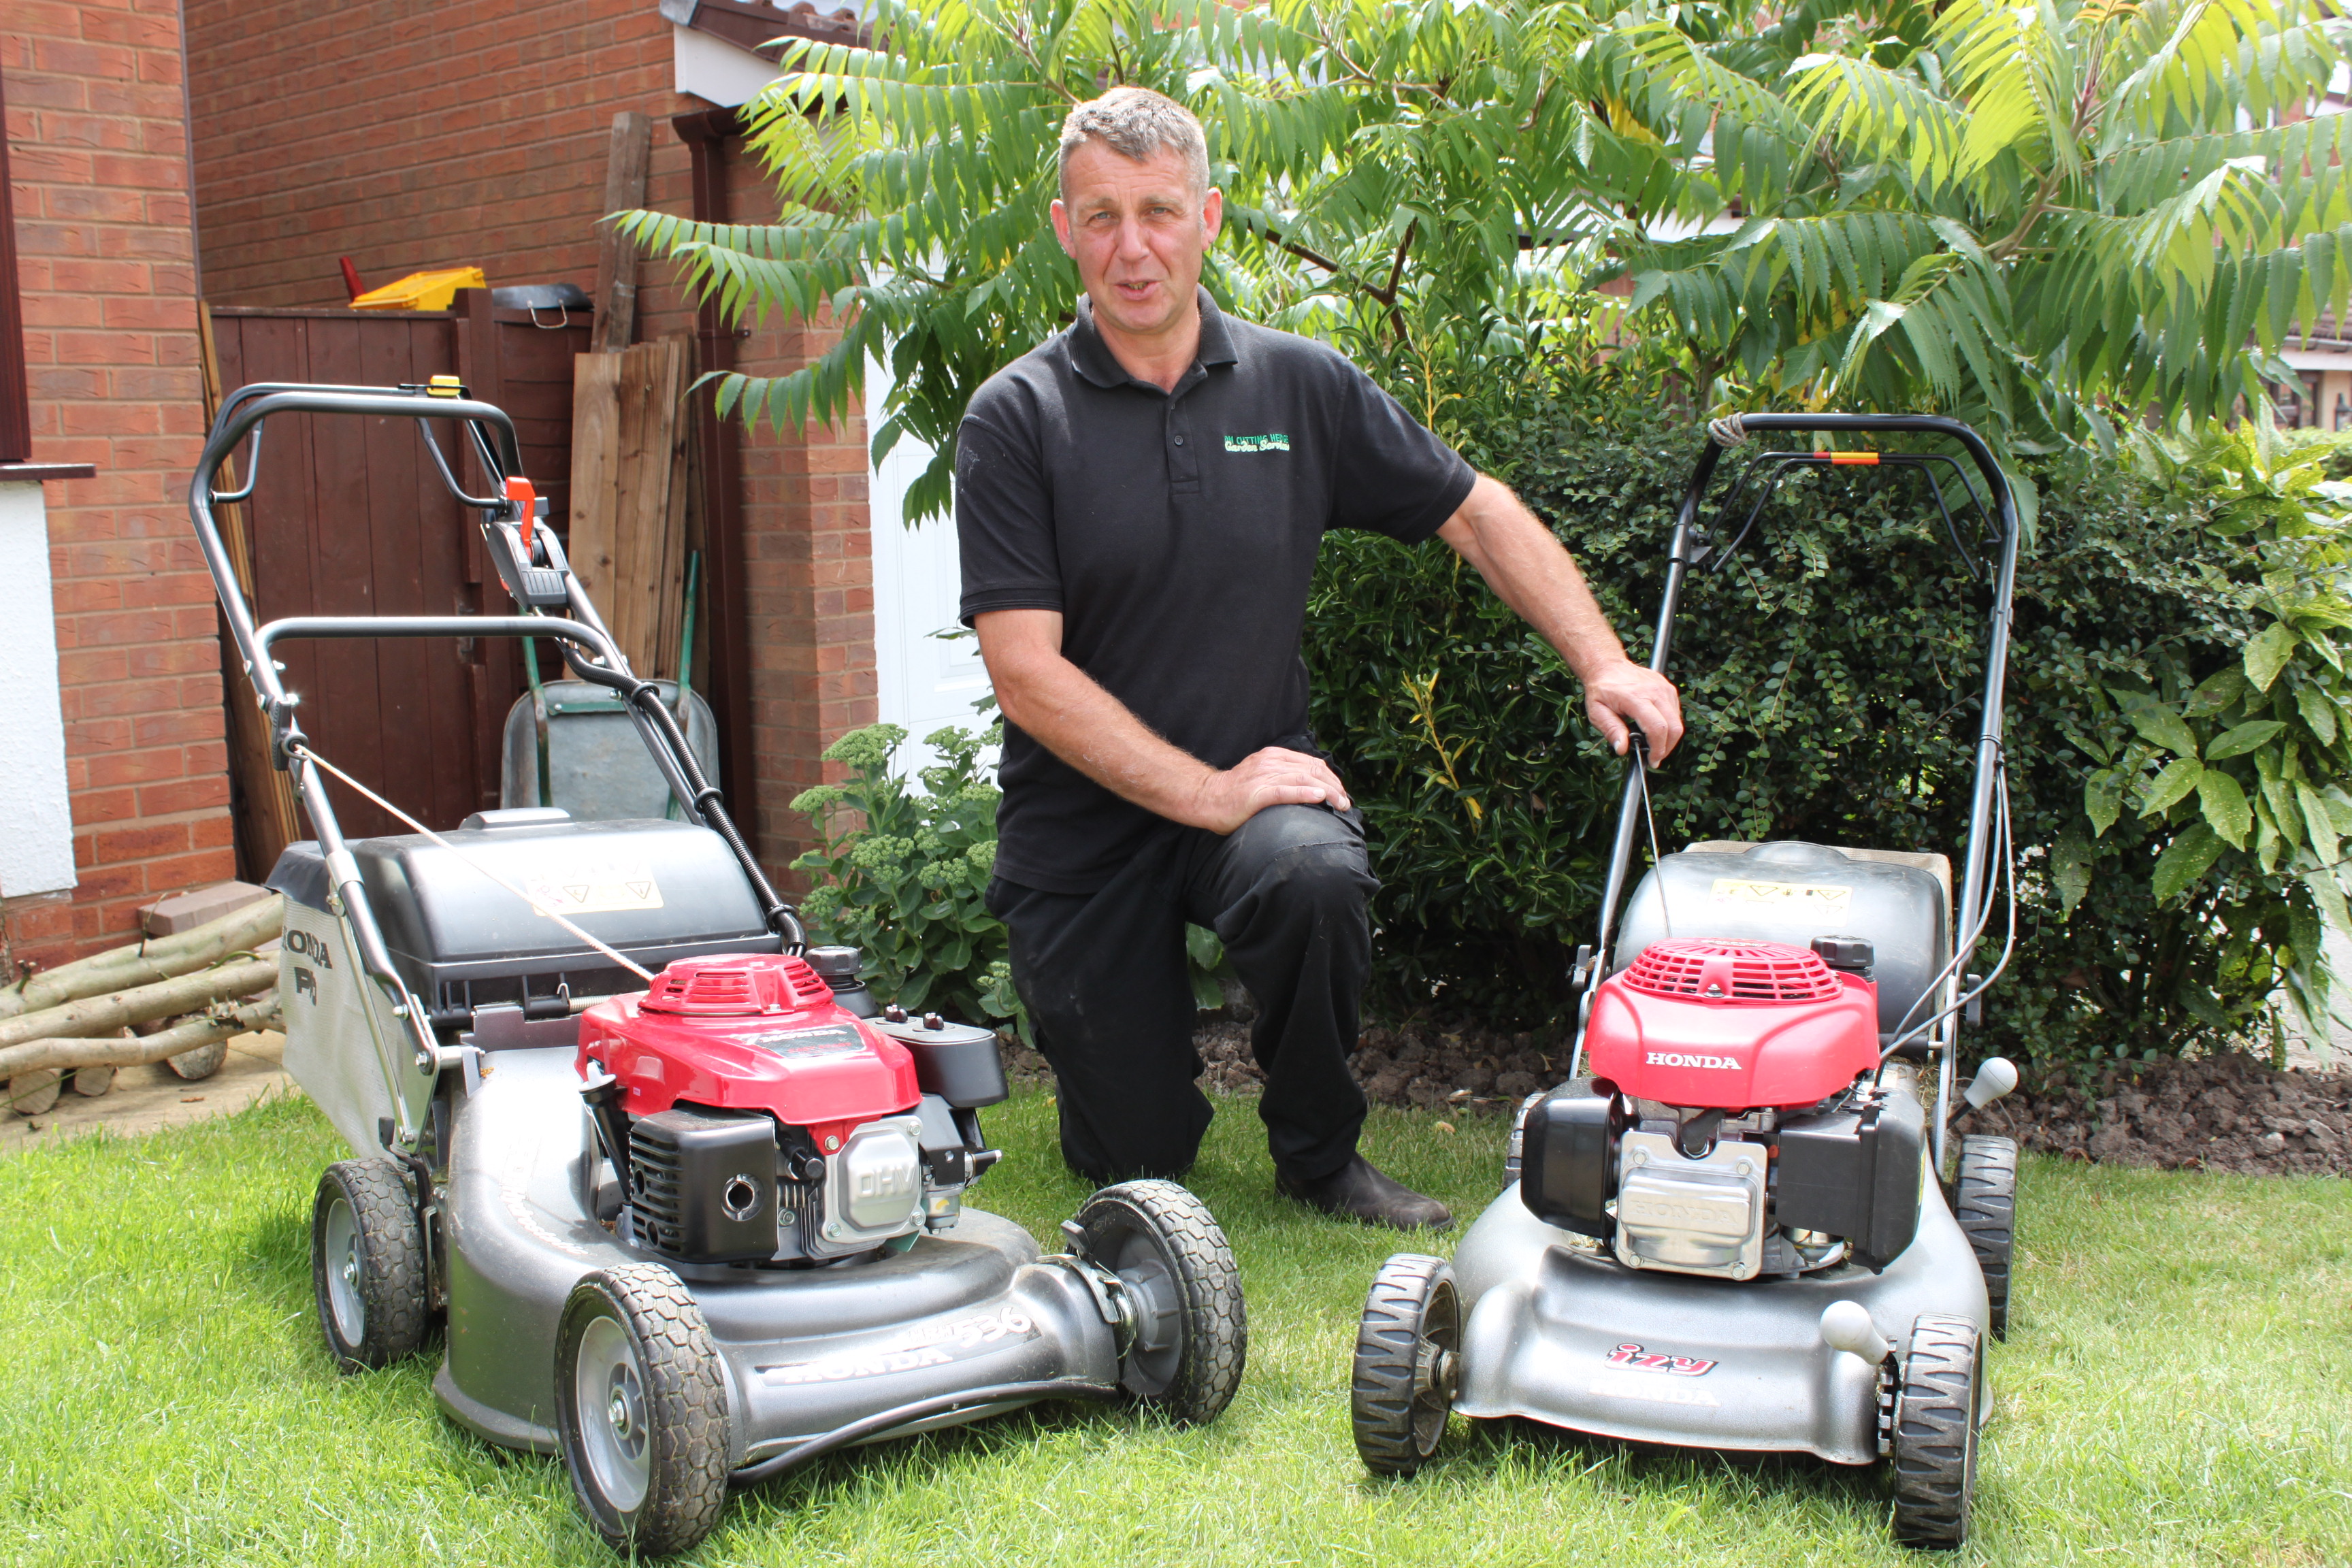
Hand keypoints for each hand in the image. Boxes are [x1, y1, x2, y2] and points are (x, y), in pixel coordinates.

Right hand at [1186, 746, 1350, 833]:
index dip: (1331, 778)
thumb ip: (1282, 777)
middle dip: (1335, 786)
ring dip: (1328, 792)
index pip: (1312, 763)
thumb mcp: (1262, 777)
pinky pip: (1285, 791)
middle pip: (1312, 769)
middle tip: (1346, 803)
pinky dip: (1304, 792)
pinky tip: (1319, 797)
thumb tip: (1310, 787)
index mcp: (1274, 755)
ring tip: (1341, 804)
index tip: (1341, 793)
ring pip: (1304, 779)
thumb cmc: (1235, 794)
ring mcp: (1263, 776)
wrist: (1206, 799)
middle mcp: (1271, 761)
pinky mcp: (1256, 793)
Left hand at [1583, 660, 1684, 760]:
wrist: (1607, 666)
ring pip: (1677, 721)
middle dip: (1667, 748)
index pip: (1657, 728)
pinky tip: (1653, 727)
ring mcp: (1664, 688)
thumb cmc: (1601, 690)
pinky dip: (1668, 725)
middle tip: (1654, 757)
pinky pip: (1675, 713)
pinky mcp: (1668, 688)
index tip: (1652, 761)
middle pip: (1674, 727)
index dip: (1658, 749)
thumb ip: (1610, 730)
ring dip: (1668, 738)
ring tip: (1651, 743)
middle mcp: (1655, 691)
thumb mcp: (1597, 712)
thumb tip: (1622, 749)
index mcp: (1636, 697)